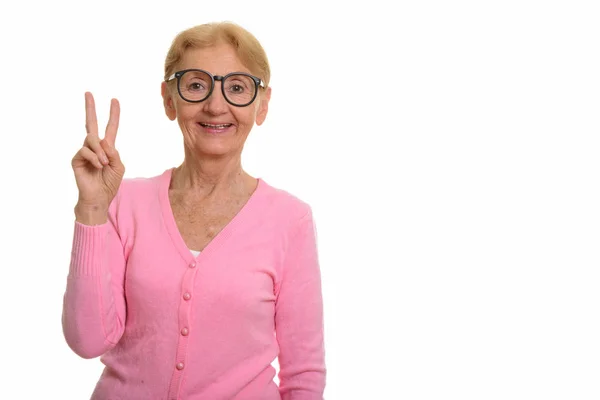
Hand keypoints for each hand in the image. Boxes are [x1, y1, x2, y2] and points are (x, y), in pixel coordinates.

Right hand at [71, 92, 124, 219]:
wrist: (99, 198)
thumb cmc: (109, 183)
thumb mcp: (118, 167)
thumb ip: (114, 153)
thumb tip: (103, 141)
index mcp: (107, 148)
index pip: (110, 128)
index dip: (113, 115)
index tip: (115, 101)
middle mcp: (94, 147)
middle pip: (90, 123)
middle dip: (90, 108)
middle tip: (88, 93)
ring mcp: (84, 152)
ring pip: (92, 139)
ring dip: (100, 151)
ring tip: (104, 163)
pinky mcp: (76, 159)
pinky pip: (85, 151)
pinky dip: (94, 158)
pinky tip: (98, 166)